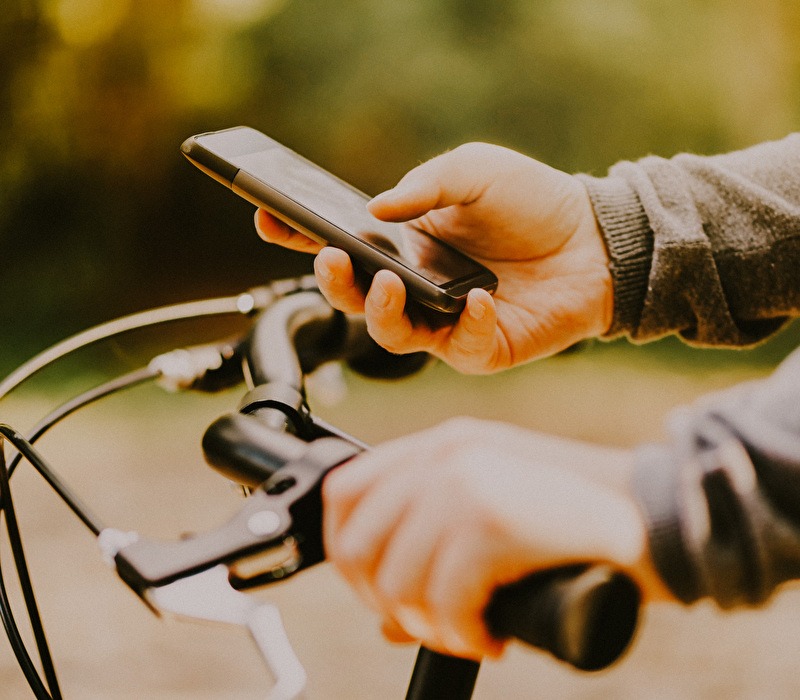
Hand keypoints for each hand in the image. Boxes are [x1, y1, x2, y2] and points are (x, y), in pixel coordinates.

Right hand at [255, 142, 612, 373]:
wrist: (594, 239)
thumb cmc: (532, 201)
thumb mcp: (473, 170)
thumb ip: (425, 185)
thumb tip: (373, 212)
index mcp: (403, 244)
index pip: (340, 243)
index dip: (298, 234)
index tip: (265, 215)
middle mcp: (414, 286)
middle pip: (353, 298)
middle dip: (330, 282)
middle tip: (329, 258)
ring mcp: (443, 321)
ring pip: (390, 334)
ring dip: (379, 312)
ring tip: (387, 283)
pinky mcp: (479, 347)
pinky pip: (458, 347)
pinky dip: (465, 325)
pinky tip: (480, 298)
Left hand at [322, 418, 666, 659]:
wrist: (656, 513)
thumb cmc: (576, 518)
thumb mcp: (495, 511)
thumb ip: (435, 545)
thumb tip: (387, 616)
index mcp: (441, 445)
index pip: (346, 490)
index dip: (347, 551)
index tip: (376, 589)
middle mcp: (445, 455)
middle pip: (356, 541)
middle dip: (379, 598)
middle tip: (424, 620)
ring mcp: (466, 482)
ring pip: (396, 580)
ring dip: (427, 626)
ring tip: (465, 632)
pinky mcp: (493, 520)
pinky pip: (444, 600)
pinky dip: (462, 634)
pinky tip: (491, 636)